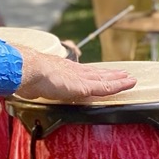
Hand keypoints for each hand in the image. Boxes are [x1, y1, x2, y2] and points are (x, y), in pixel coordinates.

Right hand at [16, 50, 135, 102]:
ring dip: (118, 79)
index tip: (104, 73)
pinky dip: (118, 85)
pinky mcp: (85, 86)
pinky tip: (128, 84)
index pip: (84, 72)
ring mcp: (81, 78)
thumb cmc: (28, 76)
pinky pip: (106, 87)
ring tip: (130, 78)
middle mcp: (75, 72)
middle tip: (124, 74)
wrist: (29, 70)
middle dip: (110, 74)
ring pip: (105, 79)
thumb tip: (30, 88)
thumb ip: (39, 83)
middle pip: (97, 73)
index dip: (96, 73)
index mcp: (64, 71)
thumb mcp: (36, 81)